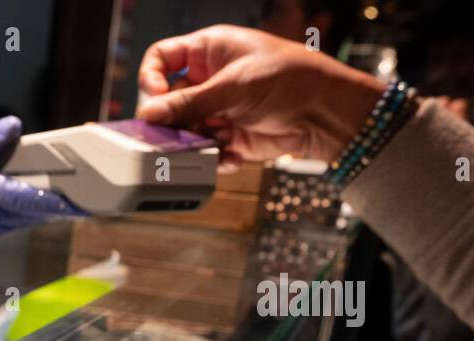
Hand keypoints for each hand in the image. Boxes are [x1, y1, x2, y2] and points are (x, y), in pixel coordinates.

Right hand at [0, 117, 77, 251]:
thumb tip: (15, 127)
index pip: (16, 196)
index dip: (46, 200)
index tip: (70, 202)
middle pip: (24, 213)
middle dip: (54, 209)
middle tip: (85, 204)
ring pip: (16, 223)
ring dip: (38, 214)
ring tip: (67, 203)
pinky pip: (1, 230)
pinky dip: (16, 220)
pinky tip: (30, 209)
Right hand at [136, 25, 384, 164]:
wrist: (325, 112)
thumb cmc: (289, 79)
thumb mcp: (234, 86)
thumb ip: (188, 102)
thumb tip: (148, 114)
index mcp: (208, 51)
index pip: (161, 58)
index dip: (151, 78)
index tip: (156, 98)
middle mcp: (209, 79)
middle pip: (167, 101)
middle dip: (172, 120)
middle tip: (177, 133)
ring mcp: (217, 109)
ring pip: (183, 130)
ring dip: (193, 142)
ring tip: (215, 143)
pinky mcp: (227, 137)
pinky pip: (203, 151)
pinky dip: (212, 158)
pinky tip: (230, 155)